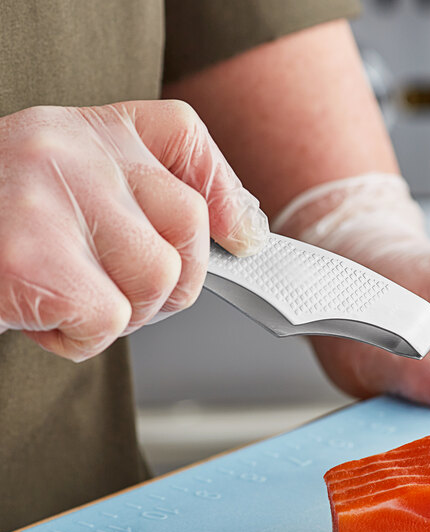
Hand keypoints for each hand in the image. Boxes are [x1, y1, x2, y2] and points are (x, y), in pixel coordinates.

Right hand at [0, 100, 268, 360]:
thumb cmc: (4, 234)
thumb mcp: (72, 197)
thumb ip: (142, 204)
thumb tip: (237, 236)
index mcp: (86, 132)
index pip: (182, 135)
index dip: (225, 190)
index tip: (242, 237)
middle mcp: (71, 151)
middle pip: (187, 226)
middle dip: (171, 283)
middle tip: (122, 293)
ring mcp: (50, 198)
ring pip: (157, 278)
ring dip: (124, 313)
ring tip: (72, 300)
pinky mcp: (31, 256)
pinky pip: (109, 318)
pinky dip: (83, 338)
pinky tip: (46, 318)